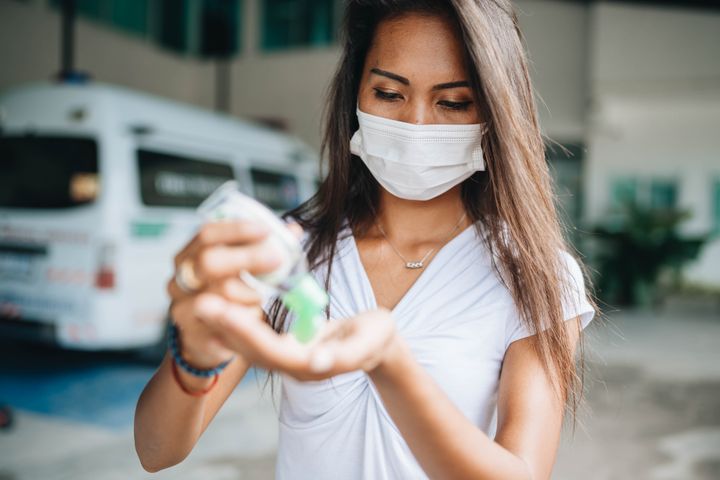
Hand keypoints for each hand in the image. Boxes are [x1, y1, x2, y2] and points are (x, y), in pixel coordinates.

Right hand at [166, 219, 300, 368]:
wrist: (208, 336)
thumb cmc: (228, 293)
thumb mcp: (242, 269)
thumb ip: (264, 247)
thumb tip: (293, 230)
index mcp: (189, 255)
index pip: (207, 234)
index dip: (236, 230)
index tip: (266, 230)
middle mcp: (180, 279)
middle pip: (209, 262)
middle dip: (247, 258)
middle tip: (277, 259)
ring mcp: (183, 307)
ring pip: (222, 294)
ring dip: (252, 293)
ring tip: (266, 296)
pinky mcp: (193, 335)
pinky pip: (227, 324)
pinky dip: (248, 318)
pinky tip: (257, 316)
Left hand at [193, 302, 398, 381]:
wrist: (376, 344)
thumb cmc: (374, 338)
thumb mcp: (367, 343)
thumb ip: (343, 354)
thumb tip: (317, 361)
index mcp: (309, 365)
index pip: (270, 350)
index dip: (245, 332)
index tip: (222, 310)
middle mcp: (291, 365)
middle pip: (250, 348)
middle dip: (225, 327)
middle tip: (200, 302)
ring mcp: (286, 356)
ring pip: (248, 342)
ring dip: (224, 323)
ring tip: (202, 299)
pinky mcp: (284, 344)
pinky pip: (255, 333)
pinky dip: (236, 318)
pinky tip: (220, 300)